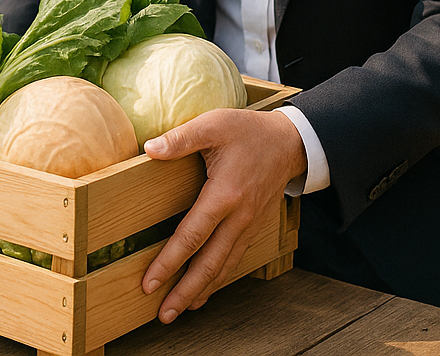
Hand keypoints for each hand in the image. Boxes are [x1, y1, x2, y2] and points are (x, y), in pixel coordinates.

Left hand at [142, 108, 306, 321]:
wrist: (289, 142)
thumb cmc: (248, 131)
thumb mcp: (213, 124)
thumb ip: (181, 138)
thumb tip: (149, 149)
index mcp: (224, 194)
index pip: (192, 236)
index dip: (170, 262)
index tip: (149, 283)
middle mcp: (238, 217)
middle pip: (210, 264)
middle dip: (185, 291)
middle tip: (163, 315)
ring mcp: (248, 225)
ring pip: (224, 266)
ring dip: (202, 290)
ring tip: (180, 309)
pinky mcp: (253, 226)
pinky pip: (234, 258)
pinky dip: (218, 278)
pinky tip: (205, 288)